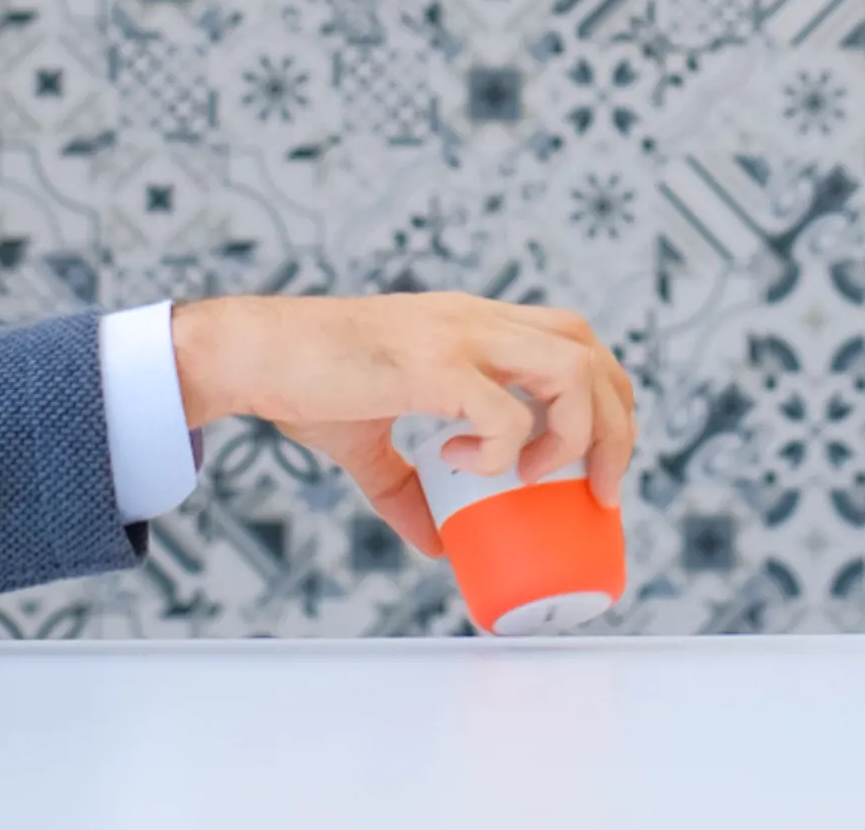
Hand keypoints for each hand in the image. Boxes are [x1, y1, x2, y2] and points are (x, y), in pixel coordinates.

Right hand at [171, 293, 637, 556]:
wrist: (248, 353)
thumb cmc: (303, 383)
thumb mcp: (367, 440)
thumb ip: (406, 488)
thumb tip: (441, 543)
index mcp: (472, 325)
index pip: (574, 338)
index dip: (606, 397)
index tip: (599, 462)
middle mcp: (476, 320)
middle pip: (590, 352)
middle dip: (616, 426)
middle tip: (601, 491)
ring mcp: (456, 337)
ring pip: (568, 369)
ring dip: (575, 434)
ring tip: (539, 479)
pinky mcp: (429, 364)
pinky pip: (502, 409)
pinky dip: (504, 447)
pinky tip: (468, 465)